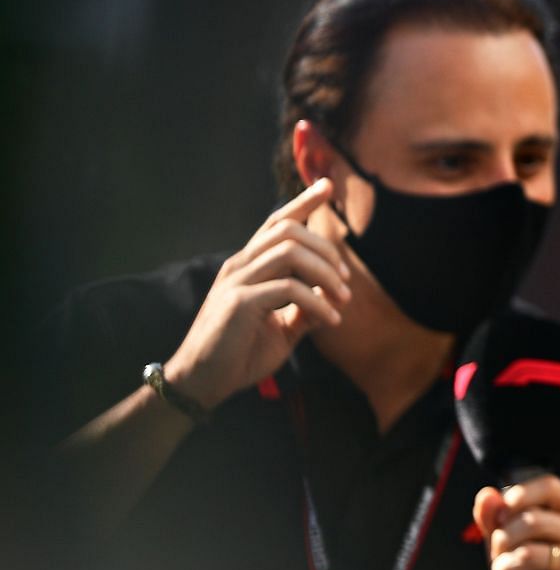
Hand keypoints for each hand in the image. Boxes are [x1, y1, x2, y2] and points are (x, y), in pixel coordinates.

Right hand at [164, 178, 351, 407]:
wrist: (204, 383)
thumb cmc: (239, 355)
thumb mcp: (281, 330)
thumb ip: (303, 310)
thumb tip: (331, 300)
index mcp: (248, 267)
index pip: (275, 223)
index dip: (302, 203)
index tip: (327, 187)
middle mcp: (240, 266)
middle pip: (288, 230)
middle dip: (326, 248)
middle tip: (345, 281)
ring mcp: (237, 281)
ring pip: (289, 252)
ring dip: (324, 272)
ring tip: (342, 299)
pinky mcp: (239, 302)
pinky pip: (288, 288)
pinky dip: (317, 302)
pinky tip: (329, 320)